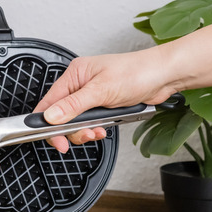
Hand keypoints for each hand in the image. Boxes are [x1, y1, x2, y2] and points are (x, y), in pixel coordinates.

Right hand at [34, 49, 177, 152]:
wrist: (163, 76)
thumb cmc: (137, 72)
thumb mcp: (102, 90)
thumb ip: (74, 105)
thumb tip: (51, 116)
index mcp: (75, 74)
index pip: (49, 102)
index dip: (48, 122)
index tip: (55, 139)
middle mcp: (80, 84)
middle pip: (61, 116)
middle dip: (72, 130)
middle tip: (83, 136)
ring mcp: (91, 96)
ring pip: (76, 122)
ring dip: (85, 131)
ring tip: (97, 132)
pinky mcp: (102, 105)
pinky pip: (90, 122)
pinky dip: (95, 129)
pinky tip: (103, 129)